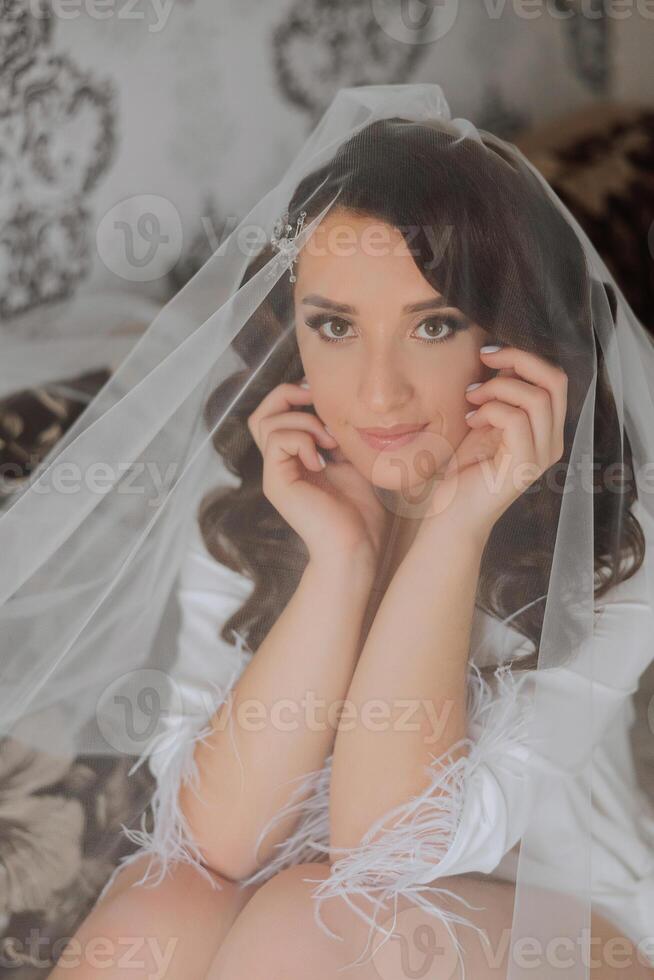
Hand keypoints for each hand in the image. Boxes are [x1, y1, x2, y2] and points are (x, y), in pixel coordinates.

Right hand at [248, 379, 386, 569]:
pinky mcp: (276, 483)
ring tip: (329, 444)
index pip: (276, 414)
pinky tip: (322, 461)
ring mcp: (276, 474)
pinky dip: (302, 440)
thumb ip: (338, 436)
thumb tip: (333, 406)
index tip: (323, 396)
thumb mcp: (353, 462)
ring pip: (268, 422)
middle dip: (287, 395)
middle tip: (316, 402)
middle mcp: (280, 464)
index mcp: (296, 458)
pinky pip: (277, 440)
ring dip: (304, 421)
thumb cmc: (361, 513)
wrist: (357, 547)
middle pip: (261, 413)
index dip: (294, 395)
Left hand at [420, 345, 567, 542]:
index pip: (555, 380)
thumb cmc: (465, 471)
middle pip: (556, 381)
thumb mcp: (486, 422)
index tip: (489, 354)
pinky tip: (471, 419)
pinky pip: (515, 419)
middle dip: (519, 359)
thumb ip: (501, 396)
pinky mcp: (523, 466)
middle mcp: (552, 443)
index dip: (525, 357)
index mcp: (547, 431)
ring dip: (499, 387)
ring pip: (537, 398)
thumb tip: (503, 358)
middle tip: (485, 358)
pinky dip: (490, 410)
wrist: (452, 515)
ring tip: (472, 398)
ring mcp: (541, 456)